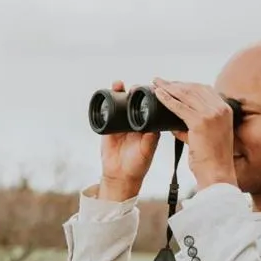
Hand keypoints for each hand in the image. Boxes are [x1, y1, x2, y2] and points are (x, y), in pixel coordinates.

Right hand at [98, 80, 158, 200]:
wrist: (120, 175)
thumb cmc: (137, 165)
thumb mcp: (147, 152)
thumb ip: (150, 140)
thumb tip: (155, 127)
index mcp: (148, 126)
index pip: (149, 107)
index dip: (148, 97)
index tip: (149, 89)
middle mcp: (135, 123)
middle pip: (133, 102)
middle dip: (133, 92)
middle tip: (133, 87)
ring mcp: (121, 124)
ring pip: (120, 104)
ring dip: (119, 93)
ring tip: (118, 84)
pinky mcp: (109, 127)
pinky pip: (106, 112)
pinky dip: (106, 103)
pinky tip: (106, 95)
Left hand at [150, 78, 237, 190]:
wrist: (217, 173)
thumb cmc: (211, 159)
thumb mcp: (206, 136)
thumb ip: (191, 126)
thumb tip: (172, 123)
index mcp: (225, 110)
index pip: (203, 89)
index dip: (186, 85)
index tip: (172, 84)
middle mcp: (221, 109)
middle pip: (193, 89)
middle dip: (175, 83)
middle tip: (159, 81)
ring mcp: (212, 114)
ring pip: (185, 95)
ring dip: (168, 87)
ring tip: (155, 84)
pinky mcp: (200, 122)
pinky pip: (179, 107)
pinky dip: (167, 99)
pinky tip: (158, 95)